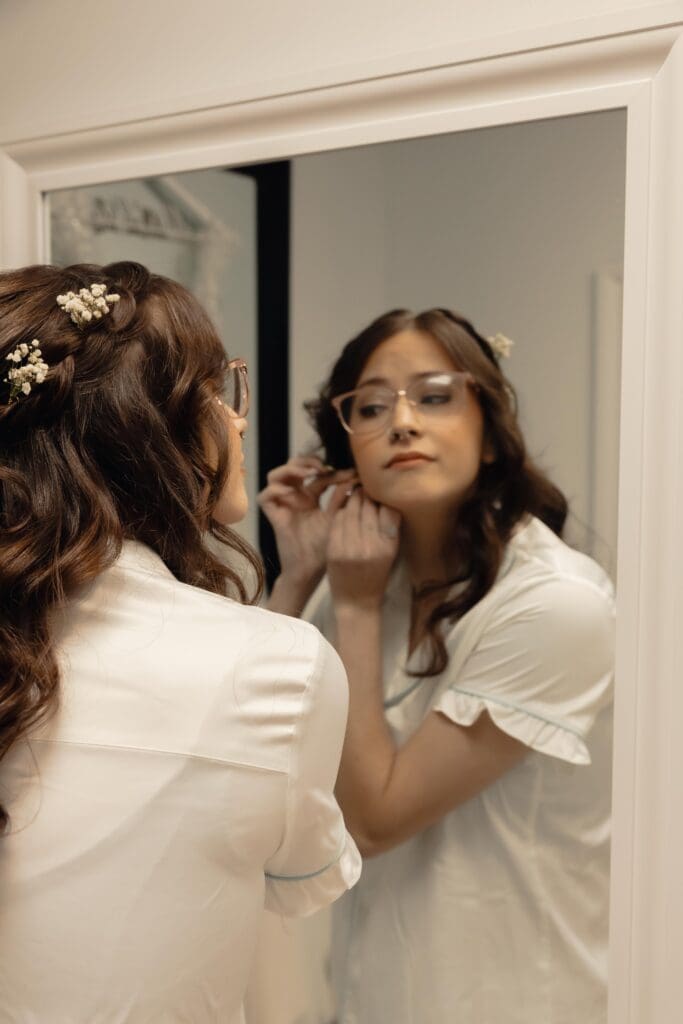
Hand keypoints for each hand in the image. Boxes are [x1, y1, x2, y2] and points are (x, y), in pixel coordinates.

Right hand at [258, 455, 355, 586]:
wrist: (310, 570)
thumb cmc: (324, 548)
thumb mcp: (336, 520)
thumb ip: (341, 499)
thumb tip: (354, 477)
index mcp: (311, 497)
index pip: (318, 474)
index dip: (331, 470)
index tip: (349, 473)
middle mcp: (295, 497)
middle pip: (293, 467)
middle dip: (306, 461)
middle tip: (321, 467)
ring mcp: (282, 505)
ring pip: (275, 476)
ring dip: (290, 469)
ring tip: (307, 473)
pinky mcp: (273, 515)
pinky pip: (265, 496)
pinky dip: (275, 489)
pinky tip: (291, 492)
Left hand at [327, 488, 400, 610]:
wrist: (356, 602)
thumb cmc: (376, 576)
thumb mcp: (390, 553)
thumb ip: (388, 528)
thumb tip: (383, 498)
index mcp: (389, 546)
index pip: (387, 510)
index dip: (382, 497)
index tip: (380, 491)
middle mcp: (371, 546)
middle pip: (368, 507)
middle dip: (366, 494)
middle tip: (365, 487)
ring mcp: (350, 548)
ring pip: (351, 511)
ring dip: (352, 500)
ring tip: (355, 494)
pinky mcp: (333, 550)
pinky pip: (337, 521)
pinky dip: (341, 513)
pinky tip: (344, 510)